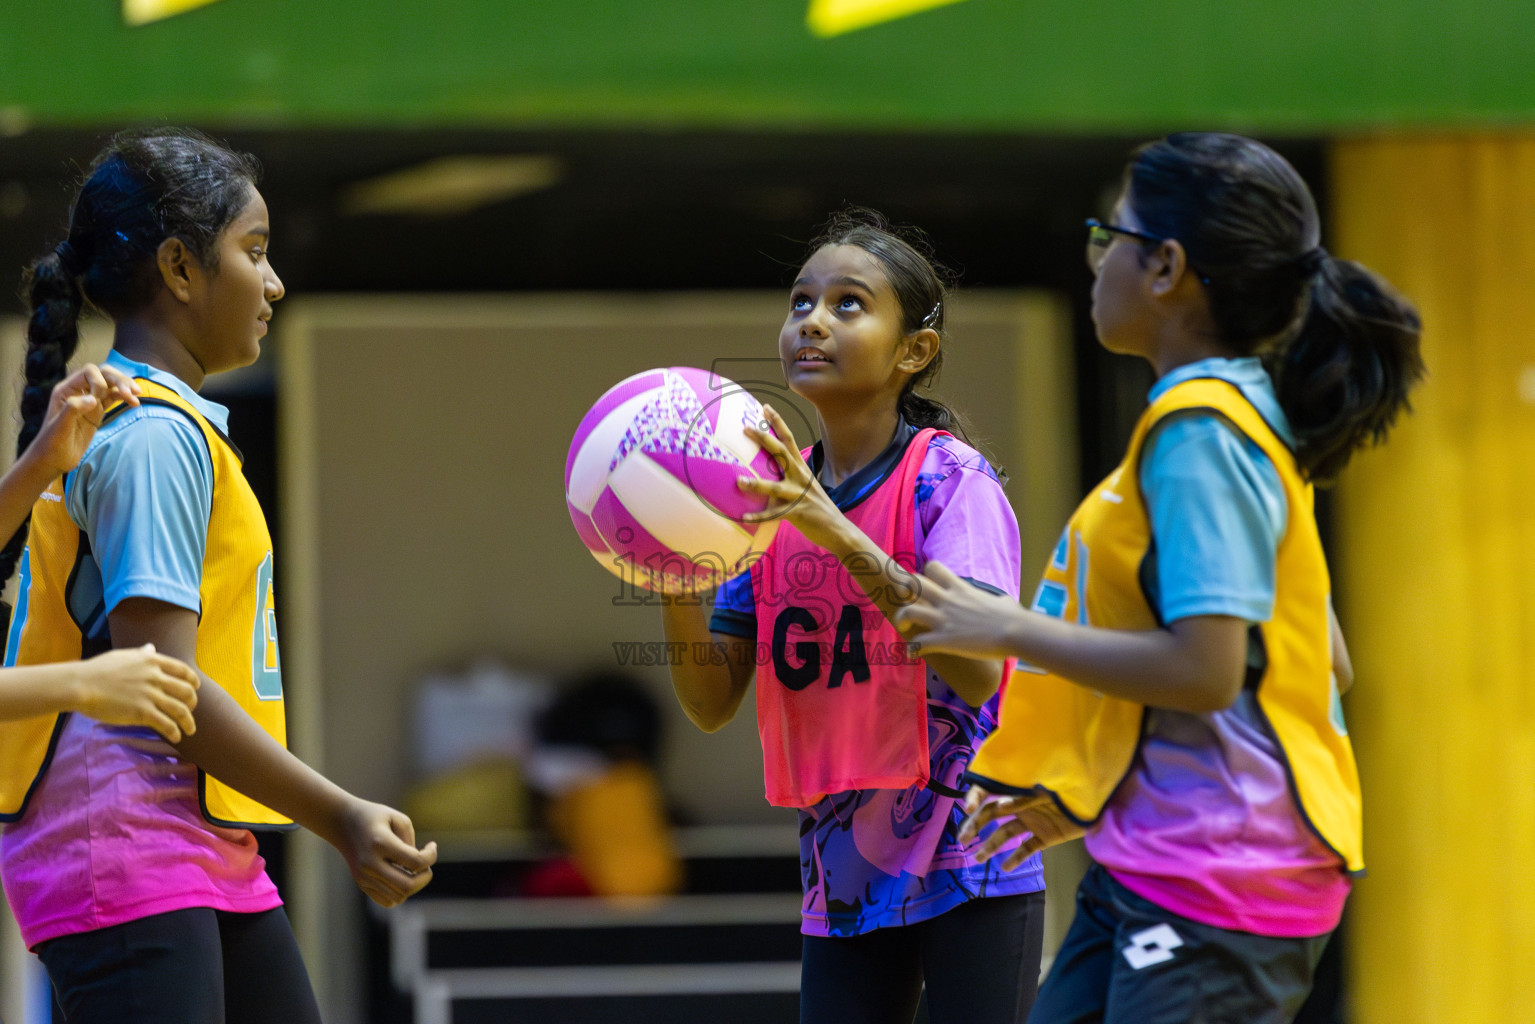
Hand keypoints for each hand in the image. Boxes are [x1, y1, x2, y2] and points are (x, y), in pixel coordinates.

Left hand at [29, 364, 140, 475]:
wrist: (54, 459)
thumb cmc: (52, 443)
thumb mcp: (60, 427)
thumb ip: (73, 409)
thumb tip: (93, 399)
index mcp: (67, 389)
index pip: (89, 372)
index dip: (99, 381)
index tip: (98, 400)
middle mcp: (79, 391)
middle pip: (103, 374)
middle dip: (119, 380)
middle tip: (133, 392)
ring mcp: (90, 400)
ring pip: (111, 385)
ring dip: (125, 387)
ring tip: (138, 395)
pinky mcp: (98, 411)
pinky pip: (113, 398)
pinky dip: (125, 398)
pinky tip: (135, 403)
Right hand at [73, 643, 199, 742]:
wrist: (81, 684)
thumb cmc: (98, 670)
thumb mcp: (124, 656)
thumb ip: (141, 654)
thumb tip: (151, 647)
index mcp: (152, 661)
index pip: (183, 670)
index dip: (193, 681)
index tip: (196, 688)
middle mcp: (156, 677)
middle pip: (186, 691)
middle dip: (192, 703)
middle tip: (190, 710)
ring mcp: (151, 695)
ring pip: (180, 710)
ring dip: (188, 722)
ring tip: (190, 729)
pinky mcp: (143, 712)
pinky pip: (167, 724)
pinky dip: (175, 732)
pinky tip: (176, 737)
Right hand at [334, 799, 438, 907]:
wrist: (342, 823)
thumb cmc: (374, 817)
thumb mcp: (397, 817)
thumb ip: (411, 840)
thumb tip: (418, 865)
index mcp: (380, 843)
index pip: (415, 862)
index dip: (431, 856)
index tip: (431, 845)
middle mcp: (370, 864)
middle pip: (407, 885)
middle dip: (425, 876)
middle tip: (425, 864)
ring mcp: (364, 877)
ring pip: (398, 897)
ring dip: (414, 886)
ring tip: (413, 869)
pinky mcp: (362, 884)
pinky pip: (388, 901)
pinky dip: (401, 893)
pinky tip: (402, 876)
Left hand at [738, 404, 848, 552]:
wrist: (838, 529)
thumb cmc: (817, 507)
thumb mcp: (806, 485)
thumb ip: (791, 475)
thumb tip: (771, 468)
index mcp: (802, 468)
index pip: (789, 439)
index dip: (778, 422)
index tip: (765, 407)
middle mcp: (800, 477)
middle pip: (781, 453)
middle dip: (764, 439)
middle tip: (746, 427)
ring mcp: (799, 495)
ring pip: (775, 487)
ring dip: (756, 484)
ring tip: (738, 481)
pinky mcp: (797, 513)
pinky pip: (775, 515)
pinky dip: (760, 516)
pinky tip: (745, 517)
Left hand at [894, 560, 1030, 659]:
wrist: (1015, 631)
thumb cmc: (1013, 617)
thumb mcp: (1001, 601)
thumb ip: (994, 600)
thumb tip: (1003, 604)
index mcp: (960, 588)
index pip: (933, 568)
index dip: (924, 575)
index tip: (925, 586)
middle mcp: (948, 600)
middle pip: (913, 584)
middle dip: (905, 591)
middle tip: (907, 602)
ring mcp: (944, 620)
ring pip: (908, 612)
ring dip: (901, 619)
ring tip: (903, 628)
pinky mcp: (945, 640)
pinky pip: (919, 643)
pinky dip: (912, 649)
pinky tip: (913, 653)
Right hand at [957, 784, 1084, 869]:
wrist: (1101, 800)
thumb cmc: (1073, 787)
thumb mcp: (1046, 789)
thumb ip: (1023, 798)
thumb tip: (998, 806)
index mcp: (1020, 789)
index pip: (992, 791)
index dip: (977, 797)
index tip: (967, 808)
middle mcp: (1022, 806)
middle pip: (993, 815)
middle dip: (976, 825)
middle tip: (963, 838)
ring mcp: (1033, 822)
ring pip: (1006, 834)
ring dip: (990, 845)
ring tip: (977, 858)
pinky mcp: (1046, 837)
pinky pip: (1028, 848)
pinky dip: (1016, 857)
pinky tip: (1005, 867)